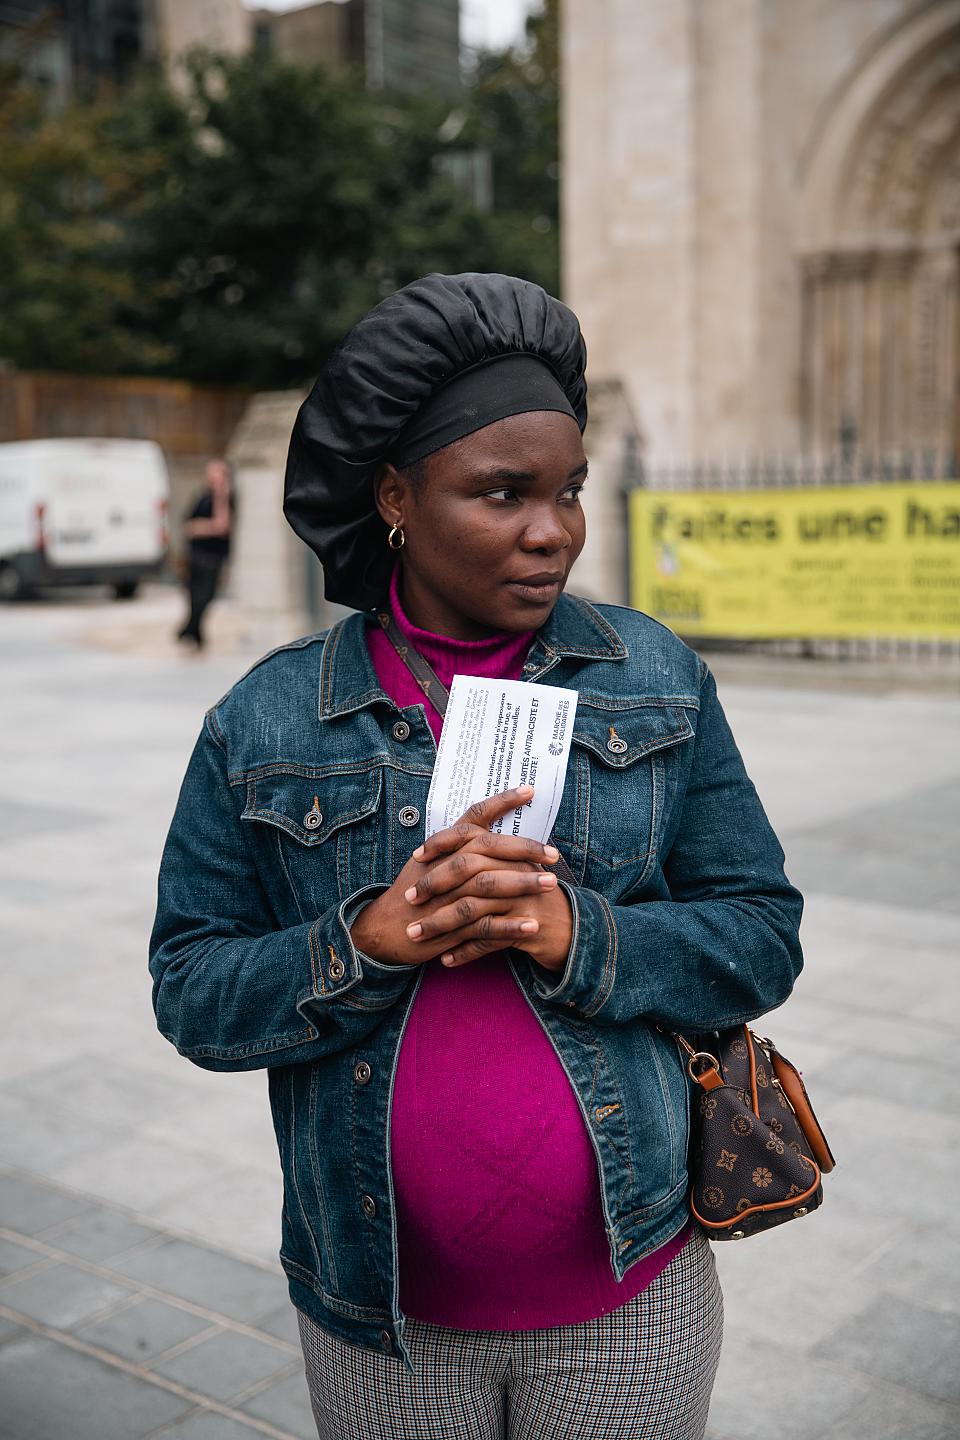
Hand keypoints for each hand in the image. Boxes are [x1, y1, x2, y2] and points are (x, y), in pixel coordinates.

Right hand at [349, 787, 568, 968]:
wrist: (385, 929)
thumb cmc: (413, 892)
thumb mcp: (430, 860)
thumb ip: (457, 846)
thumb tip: (489, 832)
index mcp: (444, 847)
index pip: (475, 817)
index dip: (502, 802)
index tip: (531, 790)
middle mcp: (446, 865)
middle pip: (489, 849)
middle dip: (525, 849)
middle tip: (554, 854)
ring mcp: (447, 896)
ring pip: (490, 884)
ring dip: (523, 884)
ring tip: (551, 885)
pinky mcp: (450, 927)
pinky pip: (484, 925)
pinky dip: (510, 925)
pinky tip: (533, 925)